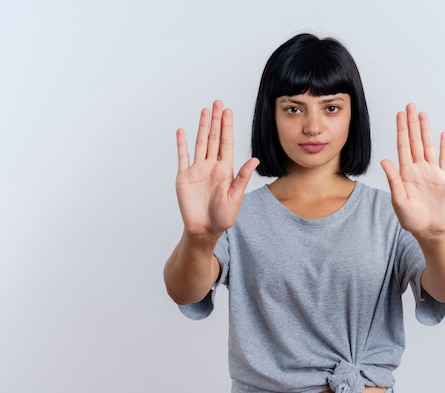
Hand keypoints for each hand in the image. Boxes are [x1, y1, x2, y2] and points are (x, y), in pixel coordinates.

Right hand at [175, 101, 258, 236]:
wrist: (204, 230)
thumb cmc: (223, 217)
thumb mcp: (235, 197)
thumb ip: (243, 177)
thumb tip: (255, 159)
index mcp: (225, 170)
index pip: (226, 143)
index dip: (227, 127)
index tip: (228, 111)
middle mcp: (212, 166)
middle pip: (214, 138)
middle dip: (216, 120)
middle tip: (218, 103)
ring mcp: (197, 170)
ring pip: (200, 143)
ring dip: (202, 127)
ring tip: (205, 110)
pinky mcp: (184, 177)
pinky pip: (182, 157)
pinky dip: (181, 144)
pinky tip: (182, 131)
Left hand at [381, 104, 444, 237]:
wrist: (429, 229)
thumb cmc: (411, 219)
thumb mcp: (399, 200)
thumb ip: (393, 180)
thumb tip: (384, 161)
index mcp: (406, 173)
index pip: (403, 146)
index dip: (401, 130)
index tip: (399, 115)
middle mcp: (419, 169)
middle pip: (415, 141)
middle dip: (412, 123)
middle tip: (411, 106)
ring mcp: (432, 172)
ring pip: (429, 146)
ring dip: (426, 130)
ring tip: (423, 114)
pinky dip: (444, 146)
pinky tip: (442, 134)